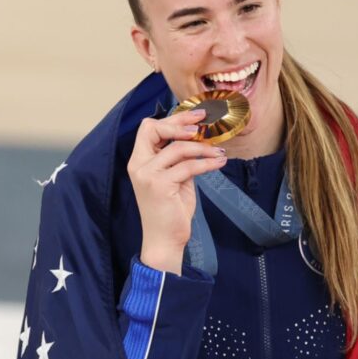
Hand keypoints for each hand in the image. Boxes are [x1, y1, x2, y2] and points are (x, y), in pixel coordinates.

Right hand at [127, 109, 226, 273]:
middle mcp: (138, 165)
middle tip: (204, 125)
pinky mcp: (160, 185)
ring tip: (218, 152)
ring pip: (178, 147)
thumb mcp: (173, 178)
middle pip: (154, 128)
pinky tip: (219, 162)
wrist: (164, 240)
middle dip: (181, 123)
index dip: (172, 120)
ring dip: (202, 148)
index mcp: (139, 161)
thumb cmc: (169, 210)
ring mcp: (147, 175)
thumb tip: (198, 140)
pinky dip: (207, 162)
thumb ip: (178, 159)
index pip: (148, 128)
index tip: (195, 119)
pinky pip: (188, 166)